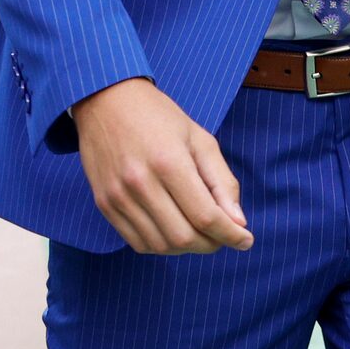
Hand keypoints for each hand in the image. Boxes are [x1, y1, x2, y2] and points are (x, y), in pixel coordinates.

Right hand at [70, 79, 250, 253]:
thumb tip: (238, 223)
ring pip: (161, 245)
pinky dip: (161, 245)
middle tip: (222, 236)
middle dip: (211, 244)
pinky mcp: (104, 203)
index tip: (245, 240)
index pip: (206, 216)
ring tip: (198, 233)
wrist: (105, 100)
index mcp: (169, 162)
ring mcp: (118, 195)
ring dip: (187, 248)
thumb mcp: (200, 139)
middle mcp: (140, 182)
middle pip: (184, 237)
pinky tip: (171, 230)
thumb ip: (222, 182)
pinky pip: (137, 242)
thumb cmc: (158, 116)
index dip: (231, 235)